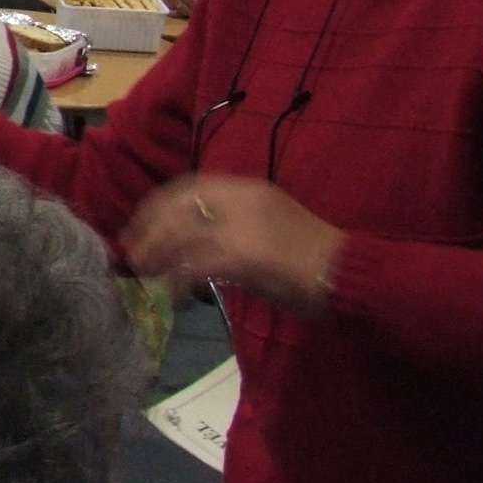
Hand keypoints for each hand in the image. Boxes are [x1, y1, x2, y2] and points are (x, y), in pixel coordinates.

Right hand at [115, 0, 202, 15]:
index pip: (195, 0)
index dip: (203, 5)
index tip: (210, 5)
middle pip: (189, 9)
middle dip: (197, 10)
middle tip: (205, 9)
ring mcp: (168, 1)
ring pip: (183, 12)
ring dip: (191, 12)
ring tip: (197, 9)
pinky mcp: (166, 4)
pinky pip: (178, 10)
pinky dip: (184, 10)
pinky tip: (188, 7)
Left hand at [120, 175, 343, 316]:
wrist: (349, 275)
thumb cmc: (313, 258)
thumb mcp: (268, 227)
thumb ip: (233, 227)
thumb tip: (195, 243)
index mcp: (247, 190)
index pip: (188, 187)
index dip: (158, 205)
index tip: (141, 224)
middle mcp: (241, 200)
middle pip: (176, 207)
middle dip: (149, 229)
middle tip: (133, 252)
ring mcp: (241, 227)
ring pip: (180, 234)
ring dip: (157, 255)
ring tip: (146, 274)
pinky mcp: (243, 256)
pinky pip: (194, 265)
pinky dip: (177, 280)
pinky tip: (173, 295)